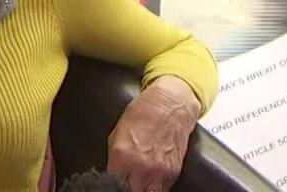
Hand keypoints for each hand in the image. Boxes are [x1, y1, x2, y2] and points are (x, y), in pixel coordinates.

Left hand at [107, 76, 200, 191]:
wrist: (171, 104)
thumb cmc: (144, 112)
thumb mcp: (118, 134)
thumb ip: (114, 159)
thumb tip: (113, 175)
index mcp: (122, 158)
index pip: (114, 187)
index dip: (113, 186)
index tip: (115, 183)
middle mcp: (141, 168)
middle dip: (128, 188)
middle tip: (127, 182)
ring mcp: (159, 172)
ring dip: (143, 189)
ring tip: (140, 181)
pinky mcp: (173, 172)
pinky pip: (162, 188)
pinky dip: (157, 185)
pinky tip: (152, 175)